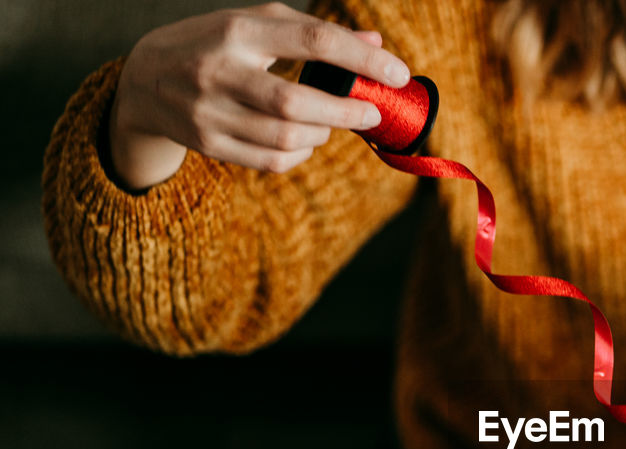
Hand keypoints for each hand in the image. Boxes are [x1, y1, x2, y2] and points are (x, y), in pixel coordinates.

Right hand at [108, 2, 411, 189]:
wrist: (143, 80)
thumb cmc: (214, 45)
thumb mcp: (255, 25)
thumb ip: (313, 33)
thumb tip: (376, 46)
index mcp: (237, 31)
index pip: (312, 41)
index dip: (362, 60)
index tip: (398, 74)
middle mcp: (219, 71)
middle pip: (297, 102)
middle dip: (345, 112)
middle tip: (370, 113)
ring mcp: (209, 111)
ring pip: (287, 137)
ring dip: (323, 134)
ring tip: (330, 124)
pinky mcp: (208, 144)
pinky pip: (272, 161)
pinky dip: (300, 154)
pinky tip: (304, 142)